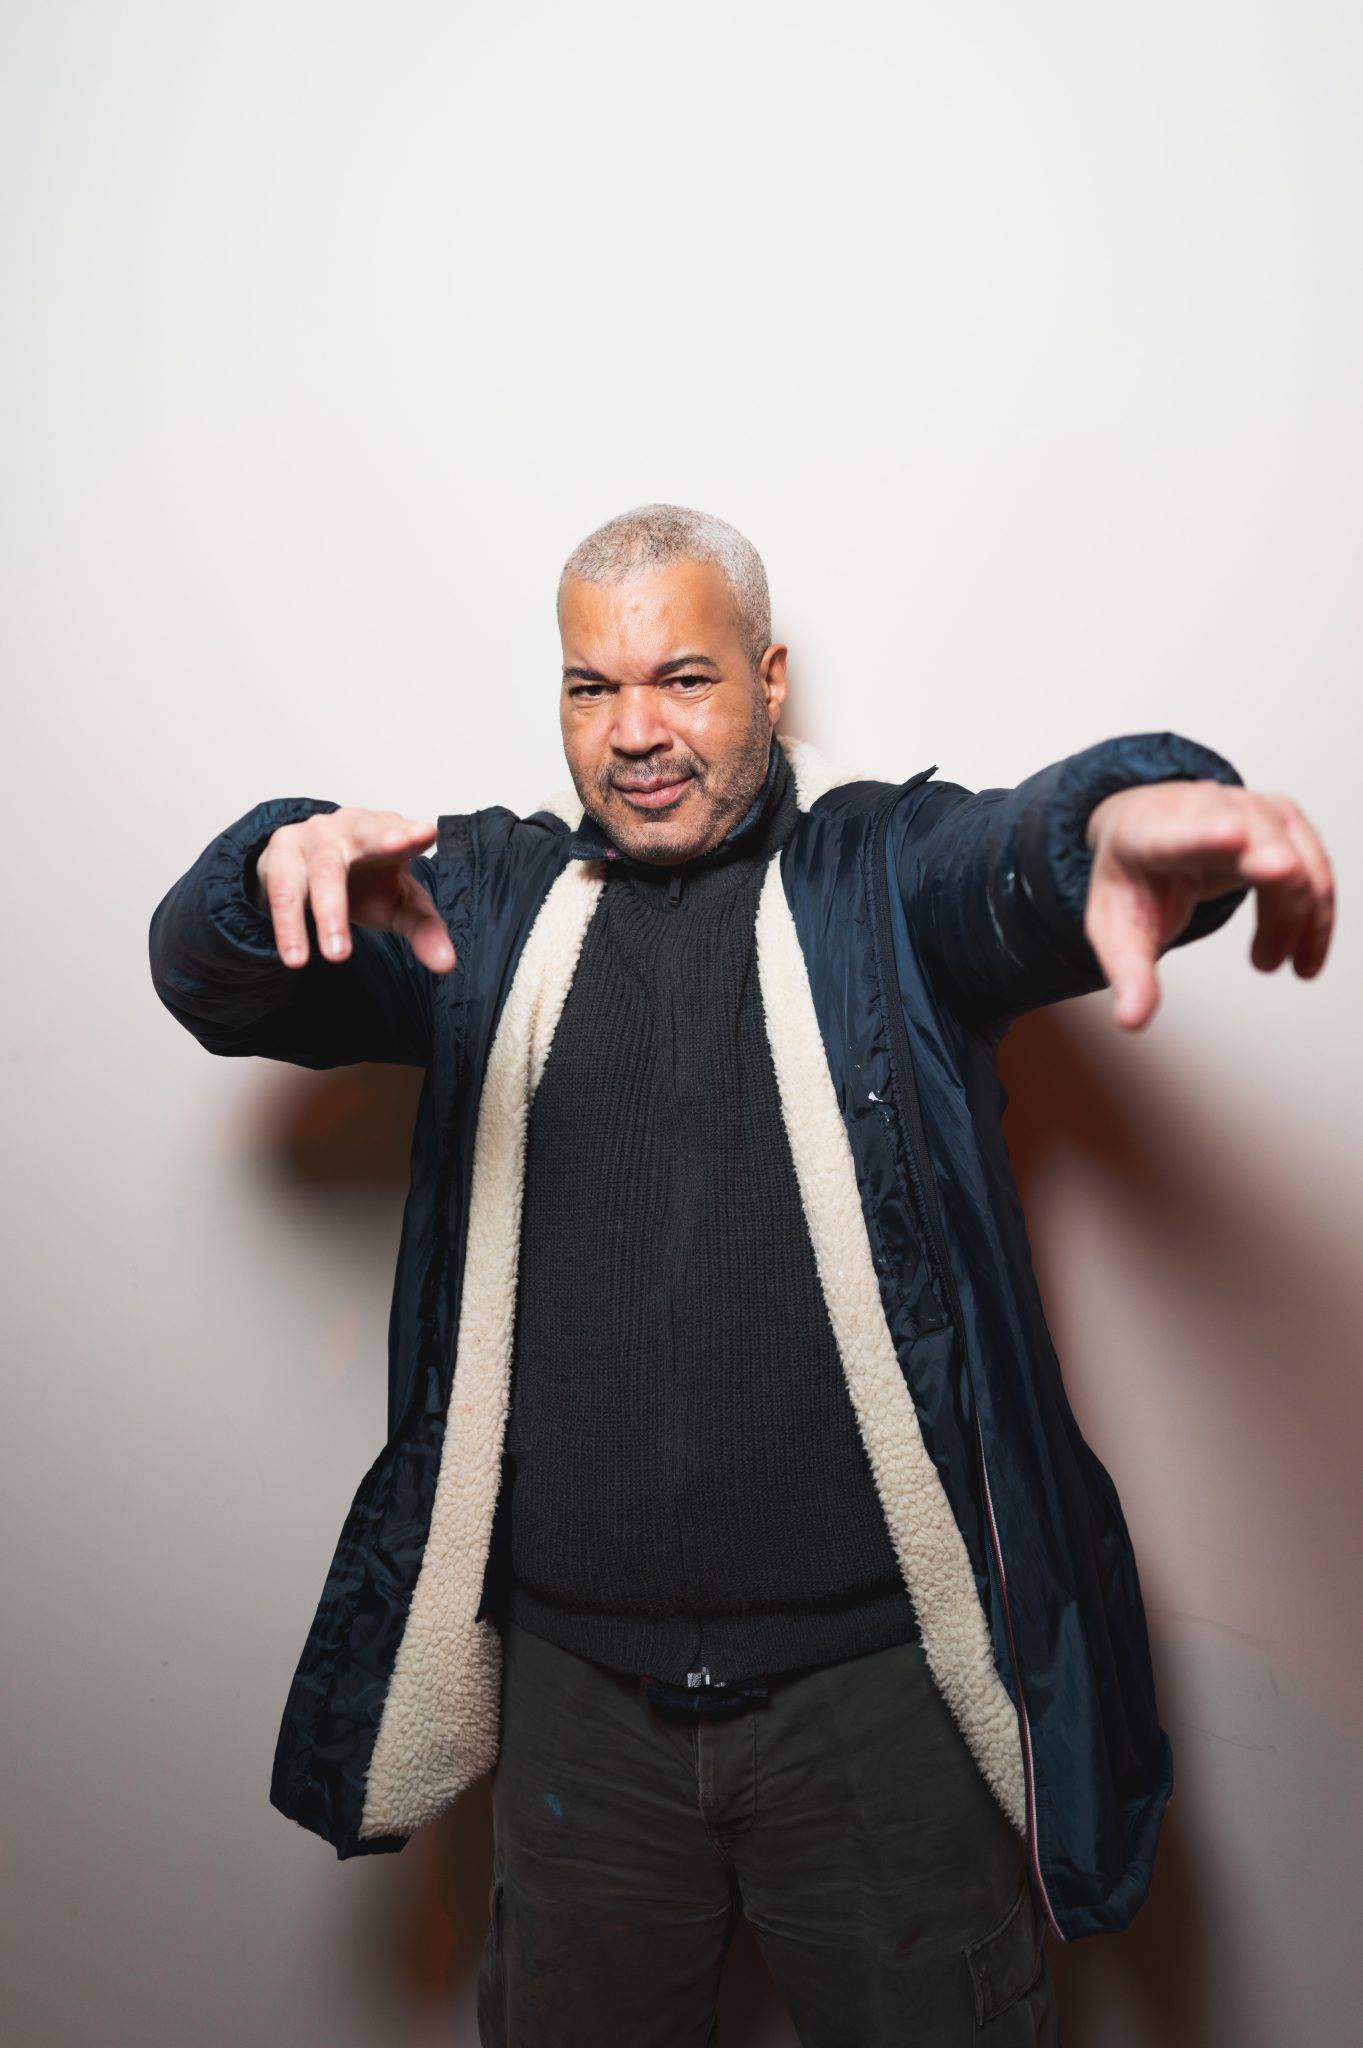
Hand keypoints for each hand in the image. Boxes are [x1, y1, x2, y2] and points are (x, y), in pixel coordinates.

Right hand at [254, 808, 456, 974]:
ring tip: (339, 956)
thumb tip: (445, 964)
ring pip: (324, 872)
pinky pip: (285, 891)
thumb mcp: (399, 905)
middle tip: (399, 846)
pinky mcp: (282, 853)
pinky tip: (296, 956)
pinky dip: (290, 926)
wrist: (308, 869)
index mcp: (389, 833)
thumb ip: (424, 931)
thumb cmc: (365, 881)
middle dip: (382, 841)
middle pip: (367, 835)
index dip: (413, 834)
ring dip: (331, 915)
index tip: (427, 832)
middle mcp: (353, 827)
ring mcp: (315, 837)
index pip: (405, 832)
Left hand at [1083, 779, 1334, 1030]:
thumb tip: (1132, 1022)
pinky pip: (1314, 868)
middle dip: (1278, 887)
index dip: (1206, 837)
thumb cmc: (1132, 883)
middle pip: (1255, 843)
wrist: (1146, 832)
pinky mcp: (1281, 818)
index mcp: (1149, 834)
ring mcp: (1249, 807)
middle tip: (1266, 963)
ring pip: (1294, 861)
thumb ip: (1128, 975)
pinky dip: (1317, 918)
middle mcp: (1203, 808)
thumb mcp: (1116, 931)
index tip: (1233, 838)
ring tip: (1268, 966)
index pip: (1179, 834)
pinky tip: (1305, 959)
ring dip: (1295, 922)